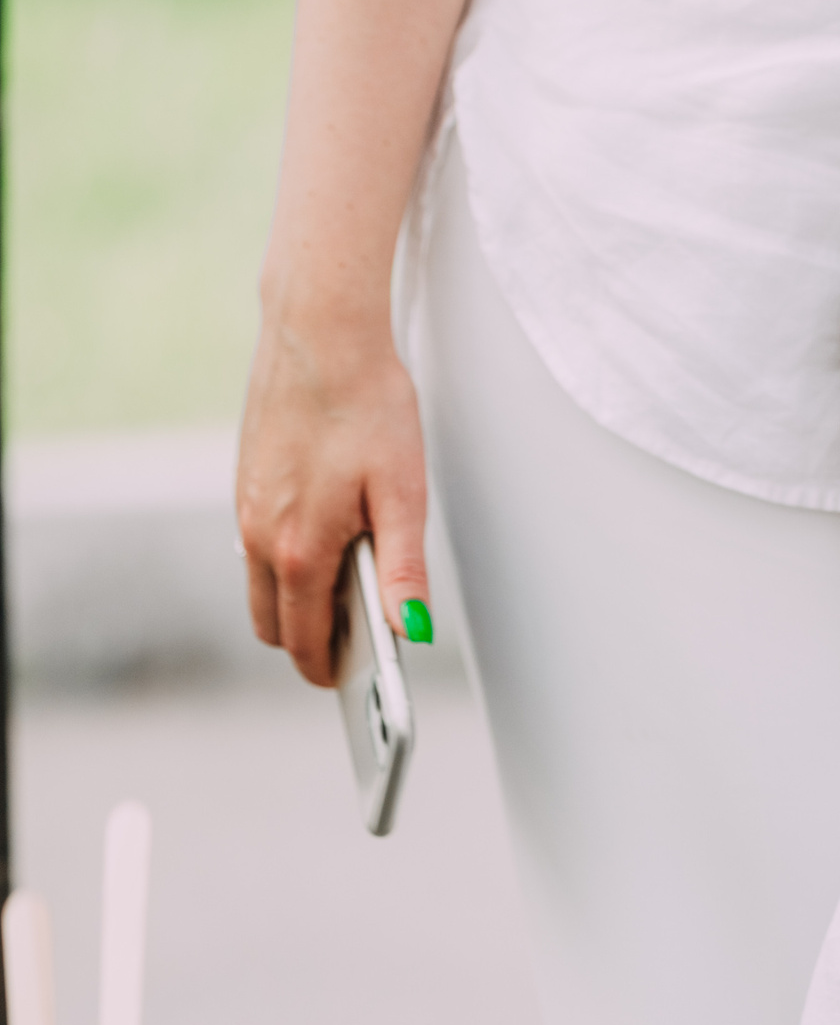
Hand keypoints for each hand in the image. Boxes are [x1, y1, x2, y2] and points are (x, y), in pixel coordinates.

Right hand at [236, 308, 432, 685]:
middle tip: (361, 643)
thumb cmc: (368, 407)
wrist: (319, 337)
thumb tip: (410, 629)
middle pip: (274, 624)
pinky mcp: (245, 483)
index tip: (357, 687)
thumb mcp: (403, 494)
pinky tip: (333, 539)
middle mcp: (257, 535)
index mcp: (297, 549)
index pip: (304, 642)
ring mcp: (244, 508)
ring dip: (299, 601)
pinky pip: (257, 546)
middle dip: (311, 643)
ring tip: (355, 592)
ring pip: (261, 586)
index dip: (331, 672)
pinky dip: (287, 562)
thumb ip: (402, 569)